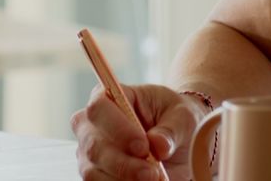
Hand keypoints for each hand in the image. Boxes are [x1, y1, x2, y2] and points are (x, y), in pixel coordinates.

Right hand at [71, 84, 210, 180]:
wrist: (178, 139)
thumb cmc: (175, 118)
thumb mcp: (183, 116)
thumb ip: (172, 129)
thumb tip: (159, 145)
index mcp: (108, 98)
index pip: (99, 108)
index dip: (117, 128)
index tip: (143, 146)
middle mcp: (90, 125)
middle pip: (93, 146)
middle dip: (124, 164)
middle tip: (152, 173)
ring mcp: (88, 153)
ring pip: (93, 172)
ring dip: (124, 180)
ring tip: (153, 179)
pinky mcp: (94, 175)